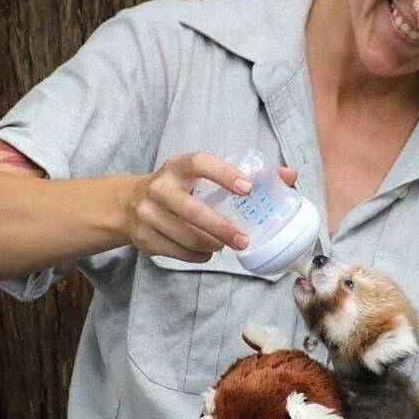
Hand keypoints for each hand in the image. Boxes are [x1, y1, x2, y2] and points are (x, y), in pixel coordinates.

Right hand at [122, 152, 296, 261]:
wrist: (128, 203)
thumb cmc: (180, 186)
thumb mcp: (203, 174)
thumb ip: (244, 174)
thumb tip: (290, 175)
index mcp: (178, 166)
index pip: (200, 163)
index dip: (224, 174)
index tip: (248, 188)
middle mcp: (159, 187)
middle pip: (191, 210)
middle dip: (221, 227)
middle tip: (244, 240)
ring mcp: (147, 213)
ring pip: (185, 236)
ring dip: (211, 244)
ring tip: (226, 245)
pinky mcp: (144, 237)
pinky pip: (177, 252)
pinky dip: (197, 255)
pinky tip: (208, 251)